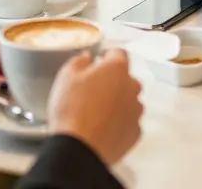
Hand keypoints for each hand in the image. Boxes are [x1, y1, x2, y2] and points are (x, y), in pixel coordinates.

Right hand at [49, 49, 143, 166]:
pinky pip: (129, 122)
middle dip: (114, 81)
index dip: (108, 55)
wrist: (79, 148)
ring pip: (130, 101)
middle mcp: (132, 87)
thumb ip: (79, 61)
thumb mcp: (66, 77)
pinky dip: (120, 123)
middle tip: (95, 89)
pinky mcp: (135, 132)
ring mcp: (136, 111)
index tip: (100, 59)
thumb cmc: (71, 107)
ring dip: (119, 102)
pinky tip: (104, 128)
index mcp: (116, 69)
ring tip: (99, 112)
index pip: (119, 53)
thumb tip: (87, 57)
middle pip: (127, 78)